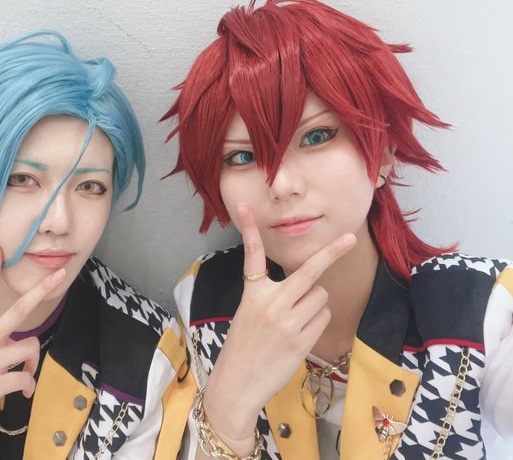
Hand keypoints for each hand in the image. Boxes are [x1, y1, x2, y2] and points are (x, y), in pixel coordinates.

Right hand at [202, 204, 354, 453]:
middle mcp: (271, 303)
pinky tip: (299, 334)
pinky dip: (317, 322)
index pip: (251, 255)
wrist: (237, 383)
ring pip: (320, 297)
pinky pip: (323, 318)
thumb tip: (309, 282)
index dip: (249, 228)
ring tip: (295, 321)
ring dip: (315, 304)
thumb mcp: (248, 313)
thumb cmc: (243, 346)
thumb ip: (271, 295)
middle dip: (332, 252)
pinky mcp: (302, 341)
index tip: (246, 205)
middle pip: (310, 271)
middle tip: (350, 237)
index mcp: (252, 293)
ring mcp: (288, 322)